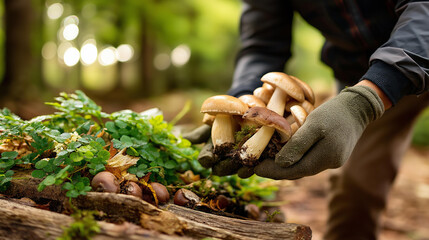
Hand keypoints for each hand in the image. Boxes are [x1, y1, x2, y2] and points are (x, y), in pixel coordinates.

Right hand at [182, 124, 253, 177]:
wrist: (244, 117)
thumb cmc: (224, 120)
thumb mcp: (211, 124)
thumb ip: (200, 132)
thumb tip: (184, 138)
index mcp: (211, 153)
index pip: (205, 159)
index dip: (207, 159)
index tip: (209, 157)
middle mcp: (222, 162)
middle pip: (220, 169)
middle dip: (224, 165)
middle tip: (229, 159)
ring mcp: (236, 165)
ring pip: (235, 170)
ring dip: (238, 167)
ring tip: (243, 162)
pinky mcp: (251, 164)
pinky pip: (249, 169)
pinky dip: (250, 168)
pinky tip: (253, 165)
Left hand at [254, 85, 384, 179]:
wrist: (358, 107)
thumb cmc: (334, 113)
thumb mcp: (314, 125)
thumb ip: (298, 145)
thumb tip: (281, 163)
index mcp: (326, 158)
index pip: (294, 171)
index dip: (273, 171)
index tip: (255, 169)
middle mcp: (329, 164)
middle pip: (297, 172)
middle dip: (276, 171)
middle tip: (256, 167)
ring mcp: (332, 161)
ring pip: (303, 167)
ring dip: (284, 166)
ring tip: (265, 163)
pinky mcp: (331, 155)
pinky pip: (308, 160)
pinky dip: (295, 159)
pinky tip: (282, 156)